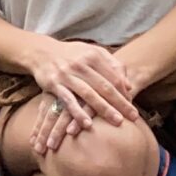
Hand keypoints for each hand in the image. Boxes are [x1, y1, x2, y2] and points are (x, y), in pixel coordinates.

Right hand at [23, 36, 134, 153]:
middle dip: (120, 103)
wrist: (41, 51)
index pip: (114, 76)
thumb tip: (128, 86)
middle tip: (134, 117)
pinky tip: (87, 124)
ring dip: (104, 109)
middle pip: (105, 86)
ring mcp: (67, 74)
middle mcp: (81, 64)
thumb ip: (111, 65)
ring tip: (117, 122)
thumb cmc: (72, 55)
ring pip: (89, 94)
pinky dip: (78, 113)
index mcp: (93, 55)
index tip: (133, 106)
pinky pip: (68, 101)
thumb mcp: (92, 52)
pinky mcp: (54, 84)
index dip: (125, 92)